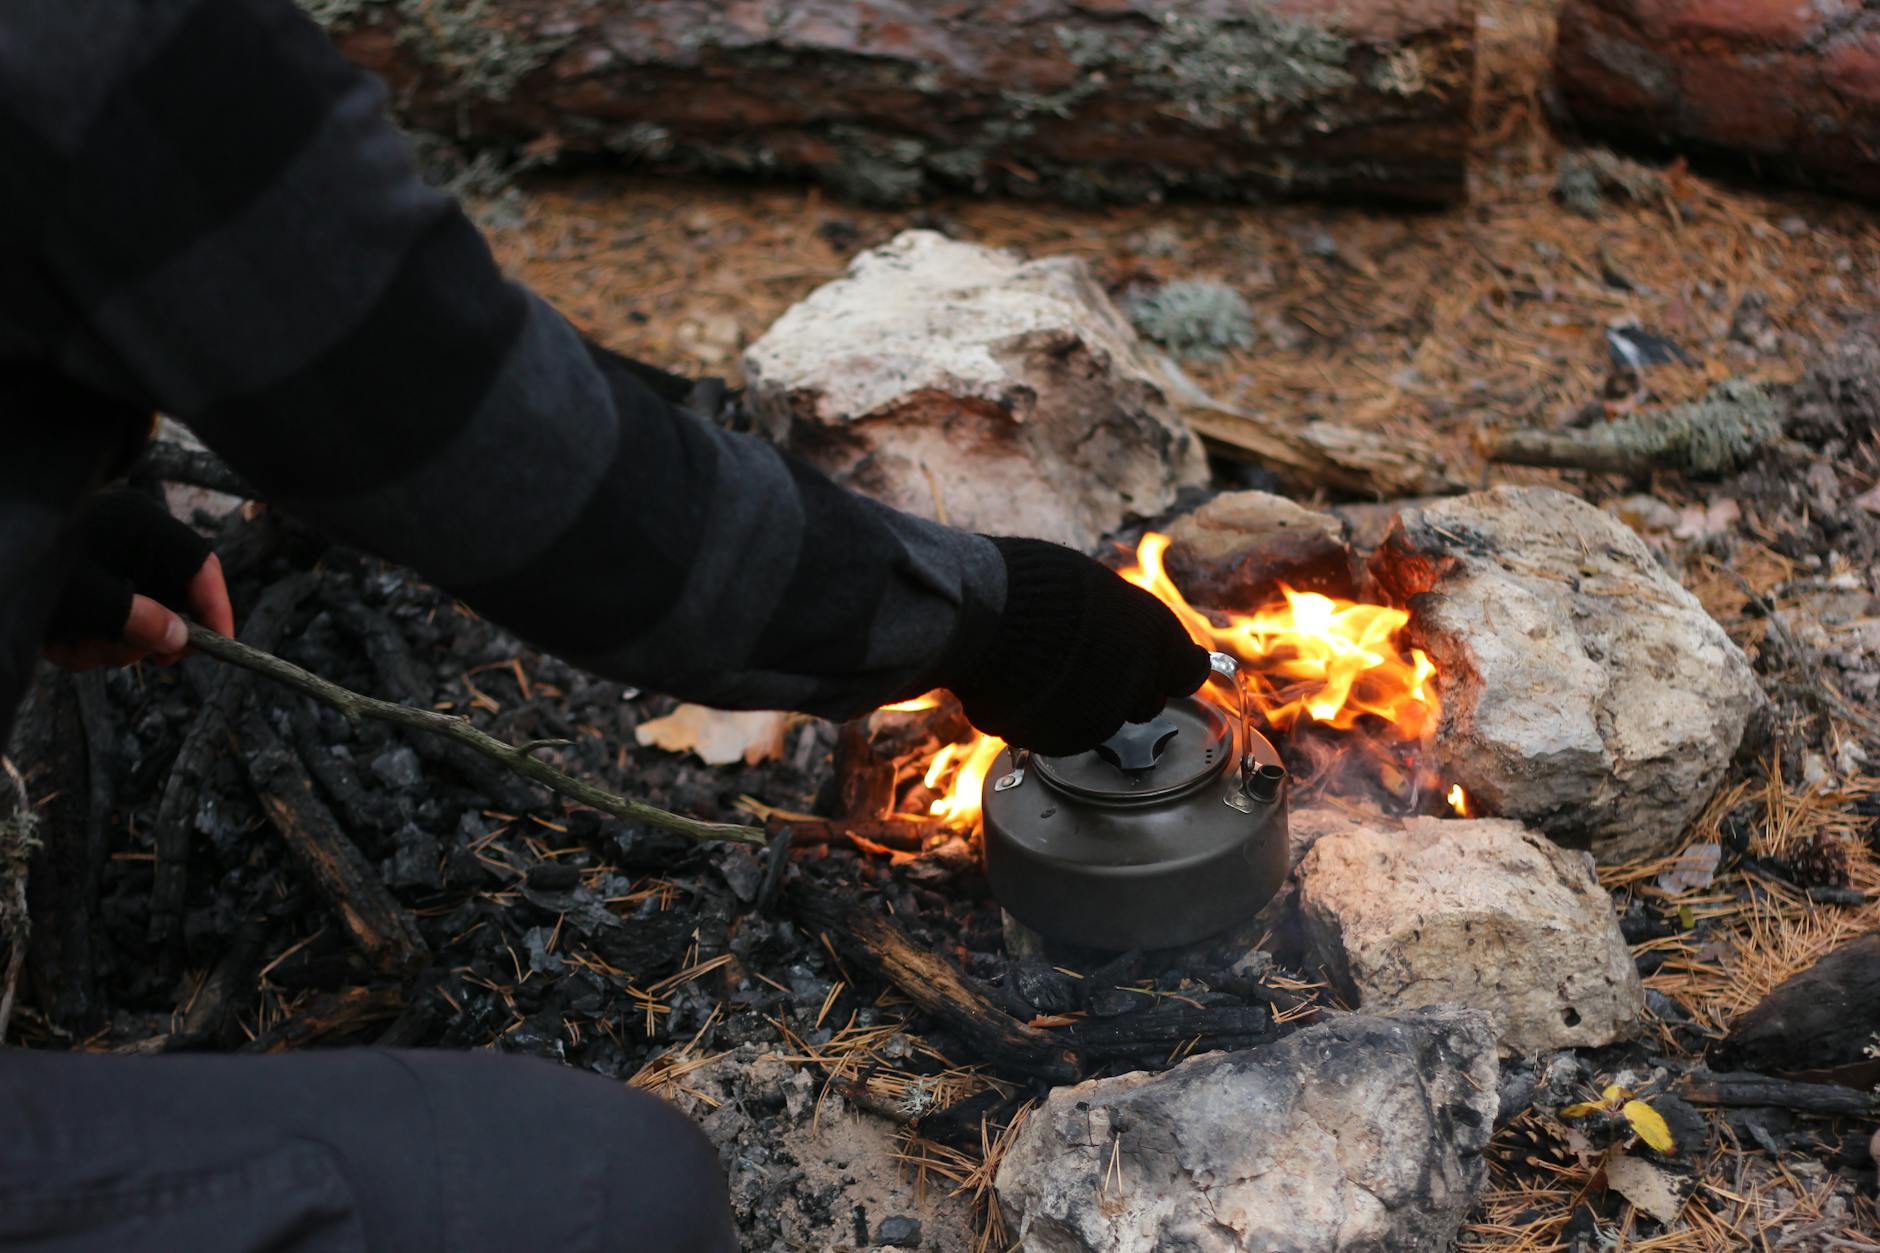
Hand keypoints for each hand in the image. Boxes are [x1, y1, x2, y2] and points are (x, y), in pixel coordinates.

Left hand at [41, 489, 232, 670]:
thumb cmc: (26, 569)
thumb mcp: (87, 600)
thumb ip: (139, 620)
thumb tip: (179, 640)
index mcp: (139, 527)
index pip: (200, 566)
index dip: (216, 606)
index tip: (218, 646)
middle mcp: (128, 542)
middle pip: (169, 599)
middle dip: (146, 637)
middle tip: (131, 658)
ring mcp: (105, 564)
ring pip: (135, 619)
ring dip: (108, 646)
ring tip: (71, 646)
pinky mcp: (84, 586)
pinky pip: (106, 623)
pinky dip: (86, 642)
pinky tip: (58, 643)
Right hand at [942, 536, 1211, 755]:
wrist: (989, 618)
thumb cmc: (1038, 587)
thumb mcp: (1098, 589)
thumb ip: (1124, 621)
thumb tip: (1126, 630)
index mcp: (1157, 638)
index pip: (1190, 671)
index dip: (1173, 669)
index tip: (1164, 667)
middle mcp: (1138, 682)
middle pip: (1146, 702)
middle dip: (1126, 690)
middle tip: (1090, 665)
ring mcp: (1102, 718)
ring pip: (1104, 722)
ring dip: (1085, 705)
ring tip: (1049, 674)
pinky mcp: (1062, 742)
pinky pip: (1063, 734)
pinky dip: (1049, 719)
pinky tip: (1027, 691)